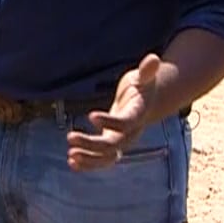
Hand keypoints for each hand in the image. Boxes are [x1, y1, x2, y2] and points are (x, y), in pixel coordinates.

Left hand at [66, 53, 160, 171]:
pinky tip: (72, 162)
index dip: (110, 122)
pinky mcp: (112, 146)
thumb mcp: (145, 78)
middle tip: (70, 137)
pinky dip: (88, 163)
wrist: (147, 104)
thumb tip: (154, 58)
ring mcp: (121, 142)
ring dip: (88, 159)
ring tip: (71, 155)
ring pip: (106, 158)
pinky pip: (101, 160)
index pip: (125, 123)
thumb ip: (147, 71)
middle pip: (112, 145)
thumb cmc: (143, 87)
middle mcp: (131, 134)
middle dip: (91, 144)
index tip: (91, 115)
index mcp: (137, 116)